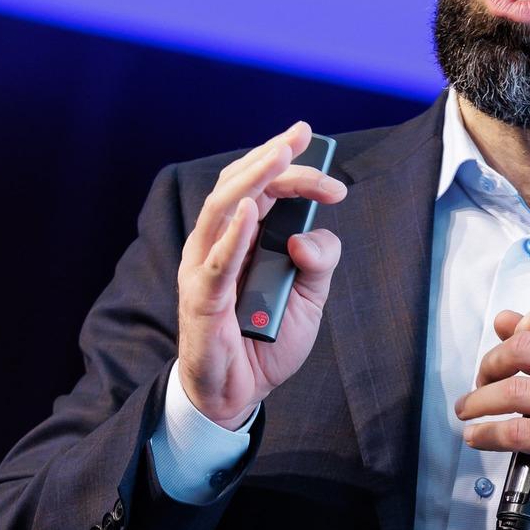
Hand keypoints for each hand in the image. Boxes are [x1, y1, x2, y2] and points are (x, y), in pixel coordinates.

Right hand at [177, 121, 346, 427]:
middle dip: (273, 158)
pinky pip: (216, 262)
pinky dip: (234, 235)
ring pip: (223, 210)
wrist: (240, 393)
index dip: (296, 172)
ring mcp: (205, 268)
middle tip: (300, 136)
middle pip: (242, 186)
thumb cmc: (267, 341)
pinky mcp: (201, 299)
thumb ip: (319, 262)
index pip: (266, 189)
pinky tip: (253, 211)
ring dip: (253, 180)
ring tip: (279, 156)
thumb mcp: (310, 298)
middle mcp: (220, 244)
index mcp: (245, 238)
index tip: (328, 169)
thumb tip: (309, 235)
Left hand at [456, 298, 529, 529]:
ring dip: (479, 401)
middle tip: (480, 381)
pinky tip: (479, 436)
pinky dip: (488, 434)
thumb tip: (507, 321)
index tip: (507, 346)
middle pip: (525, 347)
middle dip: (489, 364)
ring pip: (516, 391)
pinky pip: (518, 432)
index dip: (520, 325)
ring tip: (468, 410)